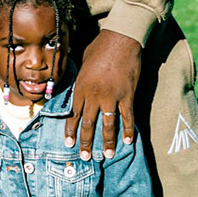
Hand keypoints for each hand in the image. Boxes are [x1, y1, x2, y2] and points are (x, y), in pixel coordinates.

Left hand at [66, 30, 141, 159]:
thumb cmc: (99, 47)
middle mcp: (94, 95)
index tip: (68, 144)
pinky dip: (128, 130)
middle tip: (85, 157)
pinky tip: (129, 141)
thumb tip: (75, 88)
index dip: (70, 131)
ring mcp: (111, 96)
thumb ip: (79, 79)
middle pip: (88, 124)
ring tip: (107, 155)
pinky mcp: (127, 95)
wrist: (120, 39)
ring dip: (107, 142)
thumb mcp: (81, 63)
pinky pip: (128, 116)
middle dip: (86, 142)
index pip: (73, 114)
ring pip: (107, 124)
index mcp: (80, 88)